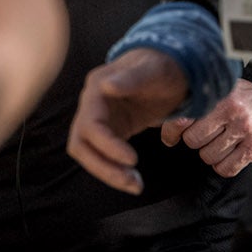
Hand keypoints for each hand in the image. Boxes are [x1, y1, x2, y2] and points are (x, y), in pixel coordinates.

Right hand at [65, 48, 186, 195]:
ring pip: (89, 153)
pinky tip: (134, 178)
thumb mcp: (153, 70)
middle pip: (81, 143)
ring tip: (135, 185)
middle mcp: (92, 105)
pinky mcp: (110, 131)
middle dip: (103, 167)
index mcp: (96, 88)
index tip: (132, 159)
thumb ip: (130, 78)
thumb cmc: (162, 66)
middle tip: (132, 182)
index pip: (90, 124)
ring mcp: (99, 119)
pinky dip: (115, 169)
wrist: (170, 67)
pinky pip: (103, 155)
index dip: (107, 146)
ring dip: (108, 172)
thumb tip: (105, 87)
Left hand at [159, 75, 251, 177]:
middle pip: (193, 141)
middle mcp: (232, 109)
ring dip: (208, 150)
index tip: (171, 136)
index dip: (171, 132)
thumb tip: (155, 124)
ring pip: (208, 156)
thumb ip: (182, 103)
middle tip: (203, 129)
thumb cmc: (223, 94)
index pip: (181, 121)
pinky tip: (224, 150)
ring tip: (216, 137)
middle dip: (194, 138)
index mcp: (215, 92)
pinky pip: (226, 169)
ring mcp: (244, 129)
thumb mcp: (202, 90)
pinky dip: (222, 164)